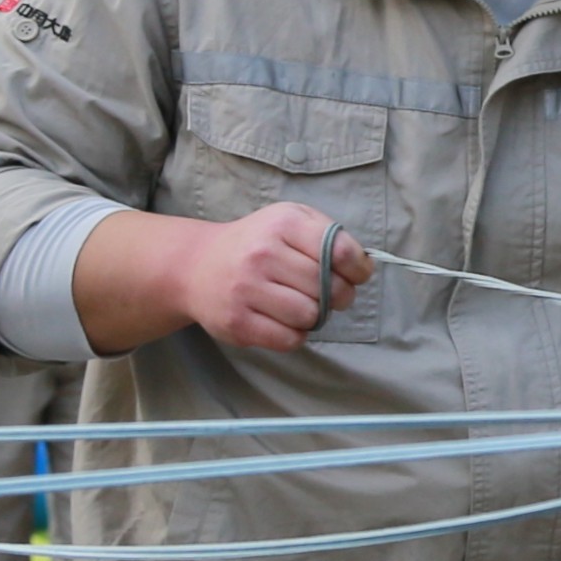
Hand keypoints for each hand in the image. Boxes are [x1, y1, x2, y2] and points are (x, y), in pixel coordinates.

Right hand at [166, 203, 374, 351]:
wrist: (197, 265)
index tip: (356, 275)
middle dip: (339, 296)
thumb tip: (362, 267)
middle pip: (329, 289)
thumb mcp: (290, 220)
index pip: (341, 253)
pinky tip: (283, 320)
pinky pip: (289, 339)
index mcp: (283, 224)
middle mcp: (263, 254)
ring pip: (310, 316)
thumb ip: (328, 236)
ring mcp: (247, 289)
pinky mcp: (237, 322)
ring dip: (314, 316)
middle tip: (328, 294)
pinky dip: (295, 334)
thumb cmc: (257, 243)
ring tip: (299, 304)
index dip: (358, 270)